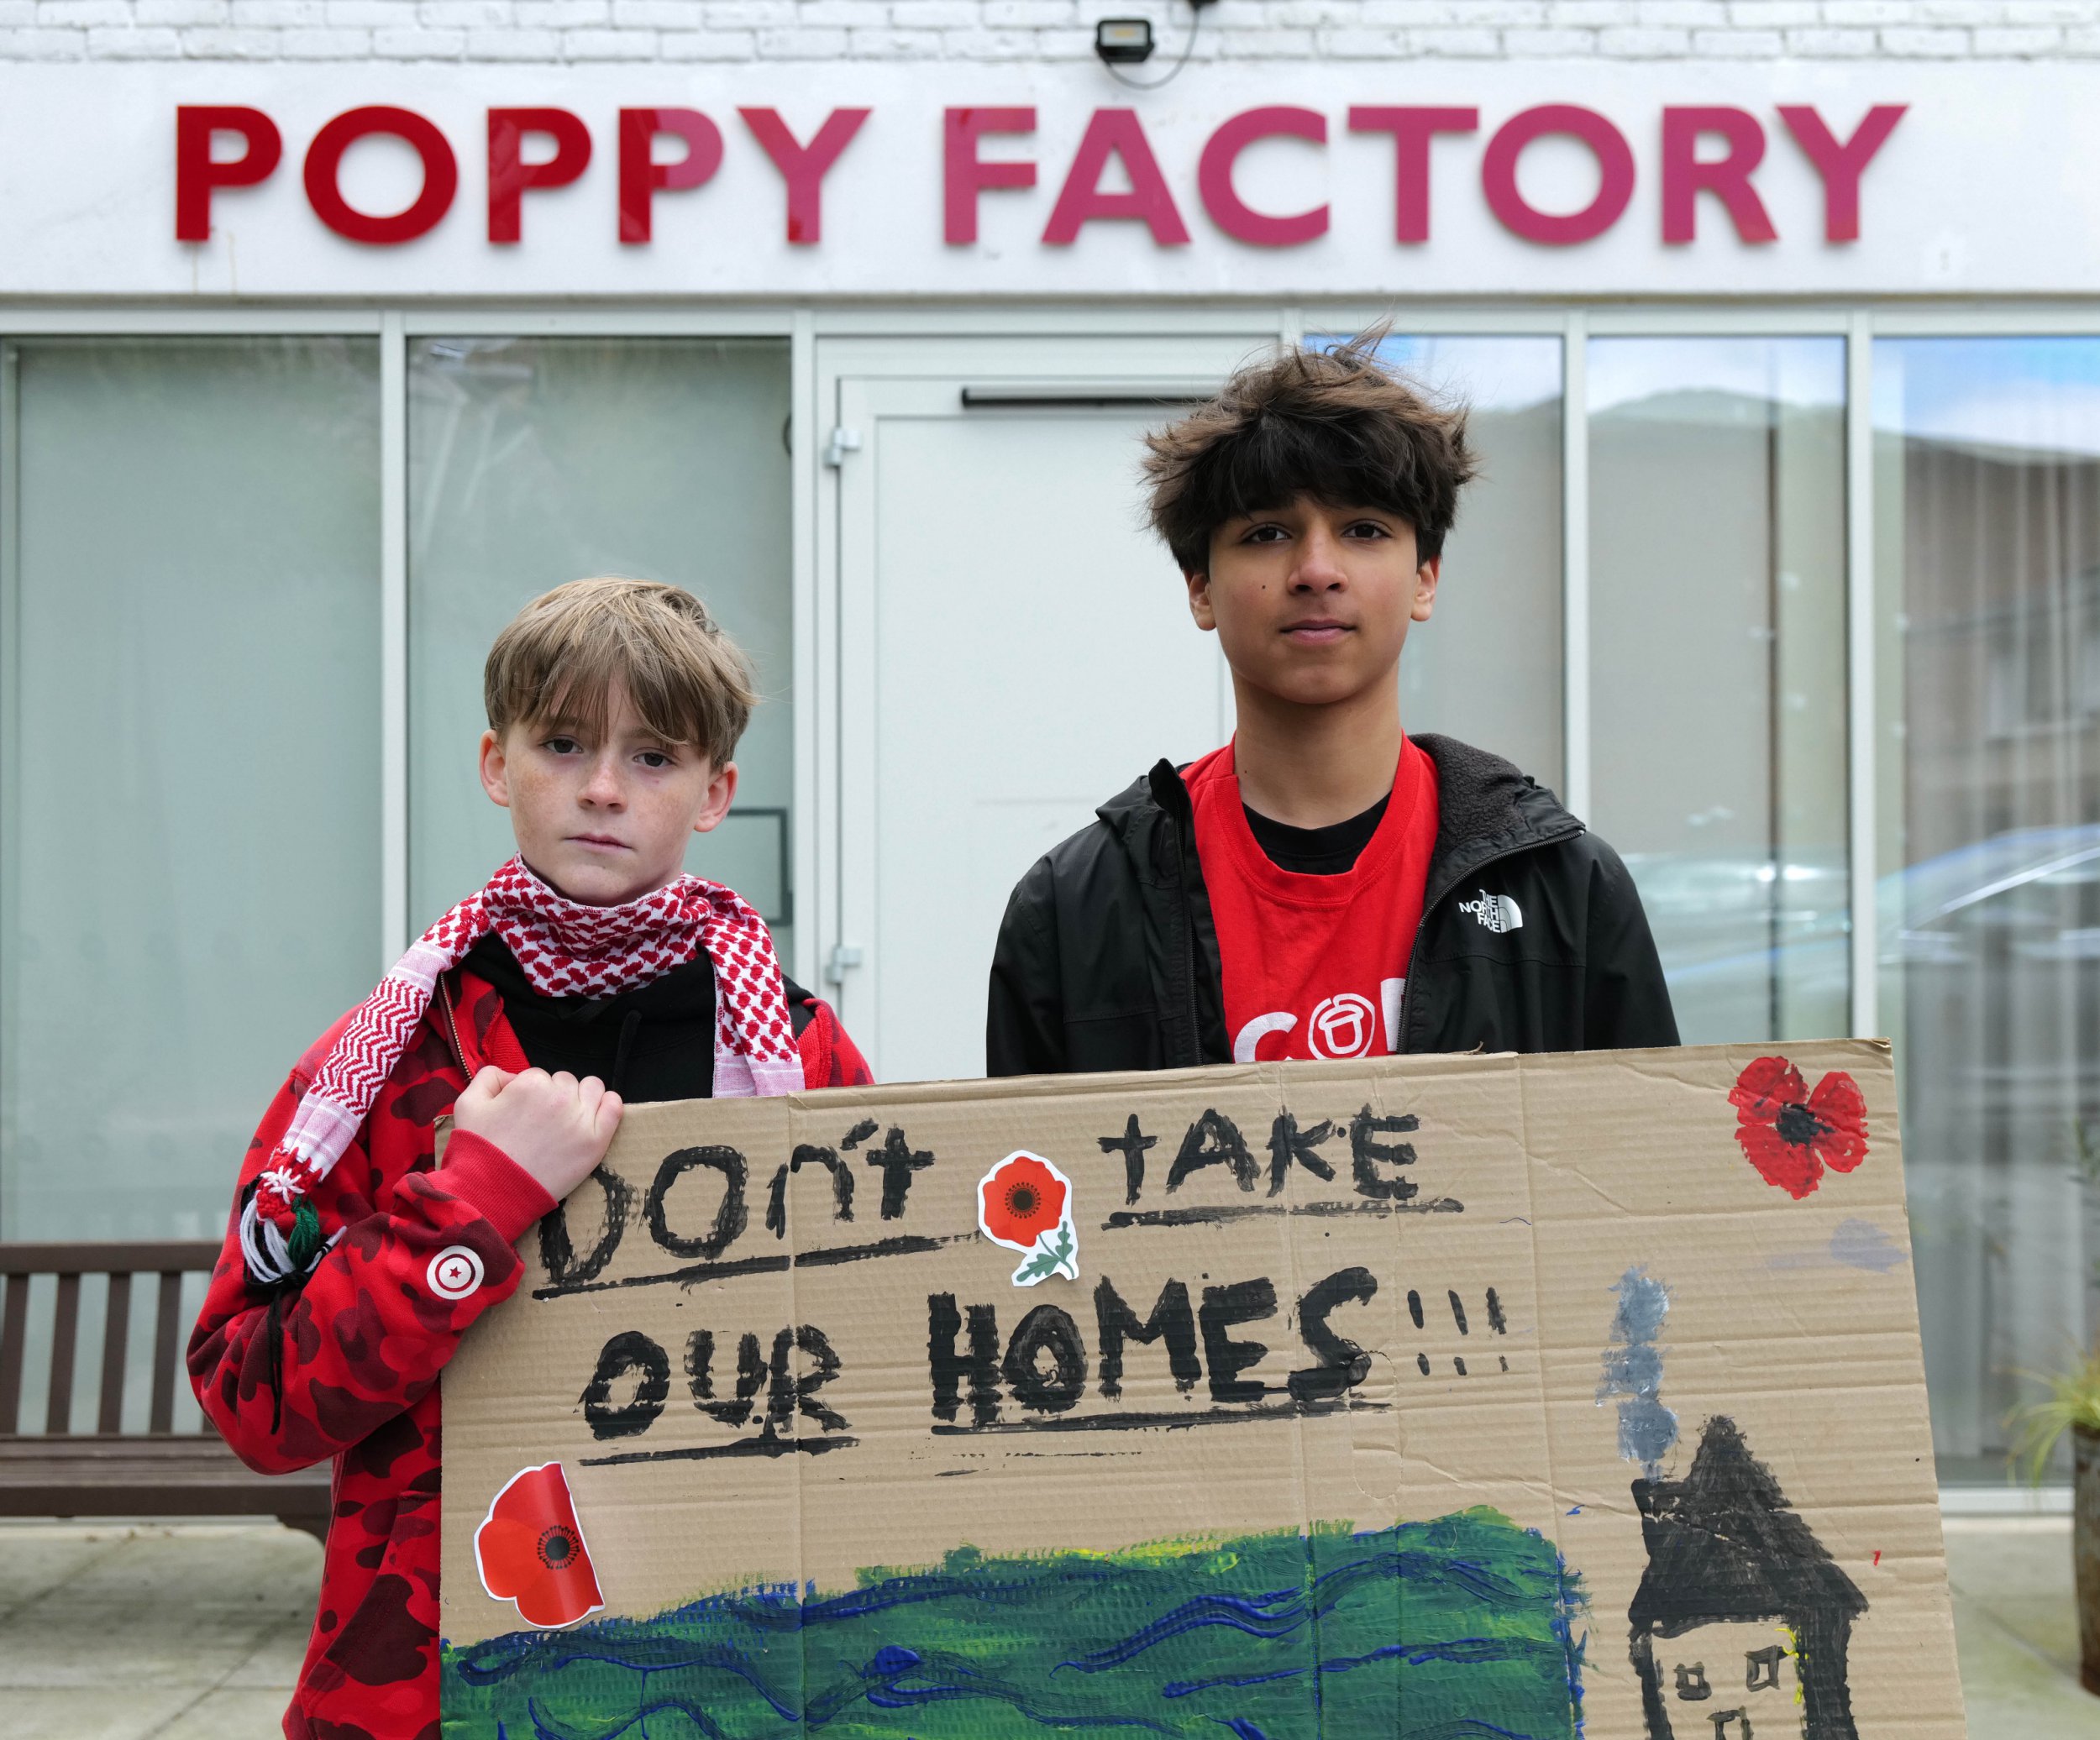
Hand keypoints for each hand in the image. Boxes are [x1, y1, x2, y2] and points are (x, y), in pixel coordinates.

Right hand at [452, 1065, 622, 1203]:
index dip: (529, 1094)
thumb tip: (512, 1076)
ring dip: (581, 1097)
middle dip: (554, 1096)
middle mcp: (559, 1097)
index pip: (538, 1076)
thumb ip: (489, 1076)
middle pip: (565, 1082)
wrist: (491, 1192)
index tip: (523, 1113)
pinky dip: (608, 1105)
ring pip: (592, 1088)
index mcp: (531, 1084)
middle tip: (541, 1122)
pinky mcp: (595, 1141)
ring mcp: (580, 1119)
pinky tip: (597, 1113)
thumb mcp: (467, 1103)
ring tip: (567, 1119)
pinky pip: (614, 1107)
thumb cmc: (478, 1150)